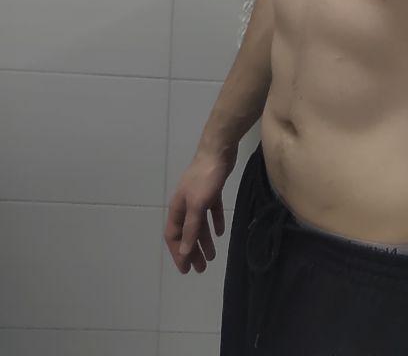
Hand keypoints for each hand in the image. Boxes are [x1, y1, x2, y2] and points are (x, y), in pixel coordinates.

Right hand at [164, 143, 237, 274]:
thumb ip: (191, 229)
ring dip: (204, 240)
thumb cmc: (205, 178)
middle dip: (193, 251)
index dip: (179, 253)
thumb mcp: (197, 205)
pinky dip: (215, 221)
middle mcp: (185, 204)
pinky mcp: (212, 190)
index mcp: (177, 208)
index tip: (186, 269)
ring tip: (212, 256)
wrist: (218, 149)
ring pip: (200, 224)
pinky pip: (212, 211)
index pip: (174, 236)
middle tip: (201, 268)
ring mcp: (198, 196)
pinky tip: (220, 232)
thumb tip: (184, 252)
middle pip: (187, 233)